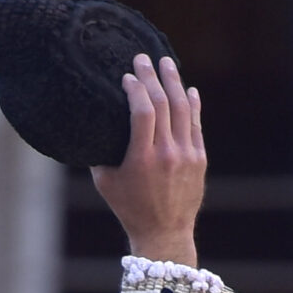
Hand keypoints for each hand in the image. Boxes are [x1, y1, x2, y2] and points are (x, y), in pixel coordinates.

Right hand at [90, 53, 205, 268]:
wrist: (164, 234)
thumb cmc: (129, 208)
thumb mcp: (105, 182)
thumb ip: (101, 152)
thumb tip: (93, 124)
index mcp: (141, 158)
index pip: (143, 110)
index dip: (136, 88)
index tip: (127, 76)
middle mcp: (167, 153)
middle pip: (163, 103)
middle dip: (152, 76)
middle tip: (143, 58)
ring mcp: (186, 155)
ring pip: (183, 109)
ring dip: (174, 82)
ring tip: (166, 63)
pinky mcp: (199, 159)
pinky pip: (196, 124)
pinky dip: (193, 104)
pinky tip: (188, 89)